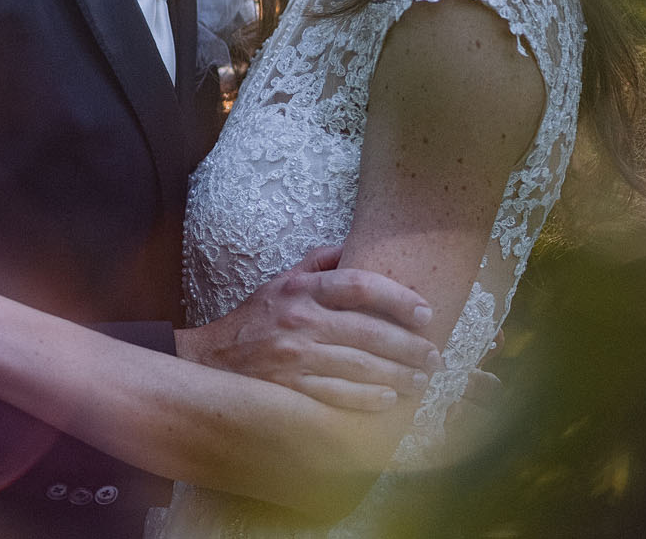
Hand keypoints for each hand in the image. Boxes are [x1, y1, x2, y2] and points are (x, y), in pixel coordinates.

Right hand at [174, 247, 441, 412]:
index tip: (424, 312)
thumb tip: (353, 247)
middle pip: (368, 330)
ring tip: (420, 379)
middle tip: (433, 355)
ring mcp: (294, 357)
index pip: (358, 285)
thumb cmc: (255, 318)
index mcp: (301, 290)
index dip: (397, 297)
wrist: (212, 360)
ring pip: (359, 366)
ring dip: (397, 374)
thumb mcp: (280, 282)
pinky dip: (367, 398)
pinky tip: (388, 397)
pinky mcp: (290, 389)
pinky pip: (338, 394)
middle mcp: (300, 321)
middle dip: (409, 345)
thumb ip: (317, 264)